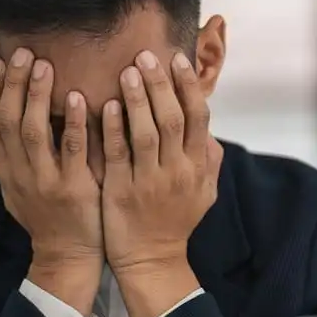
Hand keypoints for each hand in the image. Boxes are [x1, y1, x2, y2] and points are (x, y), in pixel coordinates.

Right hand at [0, 47, 101, 311]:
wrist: (67, 258)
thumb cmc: (48, 211)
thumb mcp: (21, 180)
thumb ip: (14, 146)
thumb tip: (4, 108)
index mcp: (5, 169)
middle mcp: (19, 173)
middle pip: (6, 121)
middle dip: (12, 84)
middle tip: (22, 52)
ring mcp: (44, 182)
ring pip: (32, 132)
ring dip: (37, 96)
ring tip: (45, 65)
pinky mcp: (73, 190)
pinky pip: (70, 151)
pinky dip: (73, 122)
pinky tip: (80, 97)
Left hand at [102, 49, 222, 316]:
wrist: (151, 261)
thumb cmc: (174, 221)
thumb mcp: (203, 193)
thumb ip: (209, 160)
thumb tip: (210, 132)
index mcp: (196, 166)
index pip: (198, 117)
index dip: (188, 87)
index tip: (177, 59)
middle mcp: (177, 171)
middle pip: (172, 119)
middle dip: (161, 84)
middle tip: (147, 56)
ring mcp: (149, 181)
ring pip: (146, 133)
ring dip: (137, 100)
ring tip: (127, 71)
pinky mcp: (122, 191)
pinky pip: (118, 155)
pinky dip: (113, 129)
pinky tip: (105, 106)